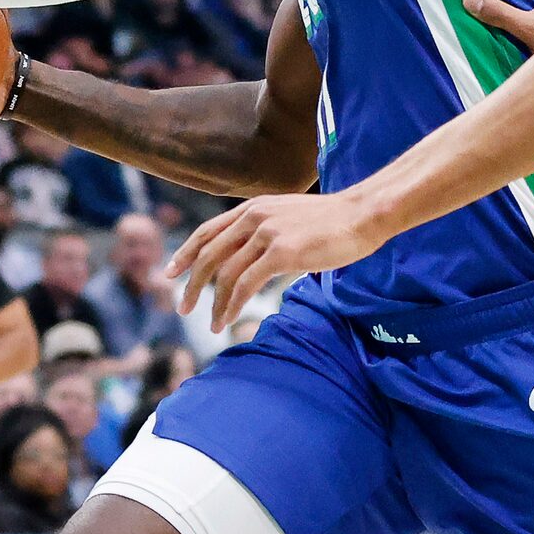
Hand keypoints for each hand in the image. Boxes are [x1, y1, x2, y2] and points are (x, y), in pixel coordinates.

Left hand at [168, 191, 387, 331]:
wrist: (363, 214)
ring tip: (211, 324)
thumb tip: (254, 257)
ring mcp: (266, 234)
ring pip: (224, 274)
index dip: (185, 253)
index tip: (171, 273)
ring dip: (213, 303)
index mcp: (252, 208)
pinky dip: (232, 305)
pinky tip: (228, 319)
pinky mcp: (281, 252)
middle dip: (191, 285)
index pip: (206, 231)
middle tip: (182, 307)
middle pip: (208, 255)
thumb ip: (267, 231)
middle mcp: (253, 217)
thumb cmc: (333, 221)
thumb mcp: (290, 217)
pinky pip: (245, 284)